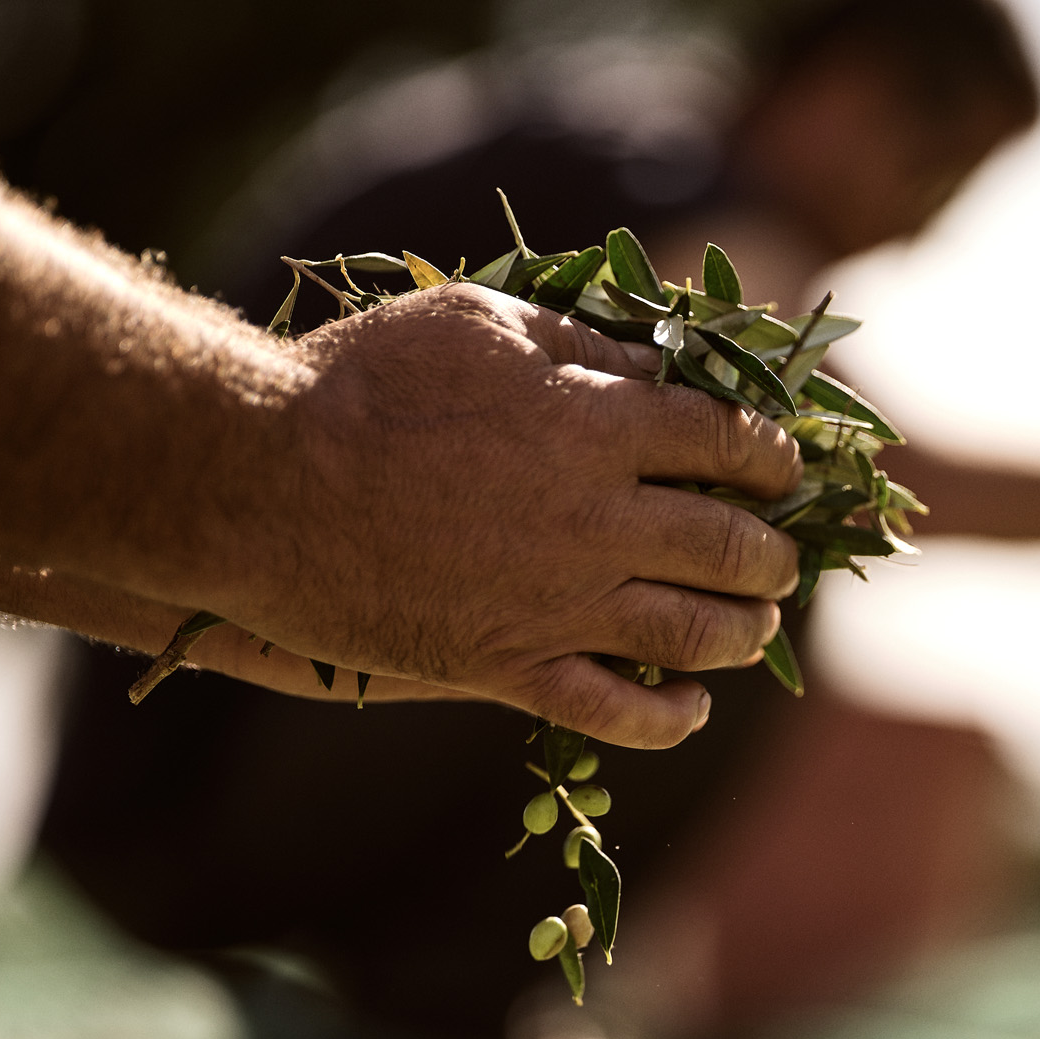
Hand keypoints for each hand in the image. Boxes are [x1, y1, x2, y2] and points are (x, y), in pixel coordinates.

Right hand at [206, 285, 802, 746]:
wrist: (257, 482)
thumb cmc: (362, 382)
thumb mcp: (482, 322)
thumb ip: (584, 346)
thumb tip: (663, 365)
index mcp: (599, 425)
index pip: (732, 441)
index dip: (774, 456)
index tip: (782, 466)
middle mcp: (599, 520)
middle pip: (732, 546)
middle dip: (775, 554)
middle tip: (782, 556)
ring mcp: (559, 603)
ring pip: (697, 633)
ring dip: (745, 630)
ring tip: (756, 623)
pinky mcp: (510, 668)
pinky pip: (616, 712)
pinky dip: (670, 716)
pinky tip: (692, 705)